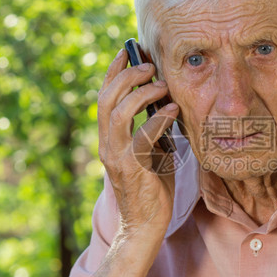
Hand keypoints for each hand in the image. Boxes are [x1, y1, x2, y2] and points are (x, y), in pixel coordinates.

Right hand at [97, 48, 179, 236]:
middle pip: (106, 99)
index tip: (126, 50)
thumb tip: (165, 103)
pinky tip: (172, 110)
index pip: (104, 97)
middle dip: (126, 75)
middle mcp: (107, 144)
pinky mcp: (132, 168)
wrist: (145, 226)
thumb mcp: (150, 153)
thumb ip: (151, 130)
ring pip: (118, 112)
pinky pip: (142, 136)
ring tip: (161, 84)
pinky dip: (157, 119)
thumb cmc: (151, 189)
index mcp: (109, 138)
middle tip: (148, 65)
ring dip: (140, 93)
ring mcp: (117, 156)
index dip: (113, 71)